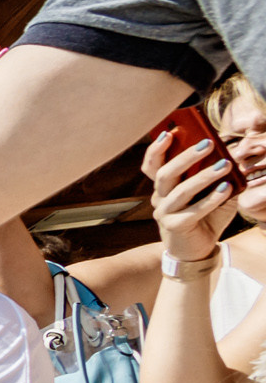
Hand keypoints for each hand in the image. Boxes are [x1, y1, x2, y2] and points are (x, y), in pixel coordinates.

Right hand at [146, 125, 239, 260]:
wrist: (196, 250)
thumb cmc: (204, 217)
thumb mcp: (210, 192)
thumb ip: (216, 175)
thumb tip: (229, 156)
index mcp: (164, 187)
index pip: (152, 165)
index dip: (156, 149)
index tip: (168, 132)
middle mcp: (159, 198)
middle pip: (165, 174)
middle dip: (186, 157)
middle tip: (208, 143)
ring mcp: (164, 213)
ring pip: (180, 191)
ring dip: (204, 176)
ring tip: (225, 164)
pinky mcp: (175, 226)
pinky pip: (193, 211)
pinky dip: (211, 198)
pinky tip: (227, 188)